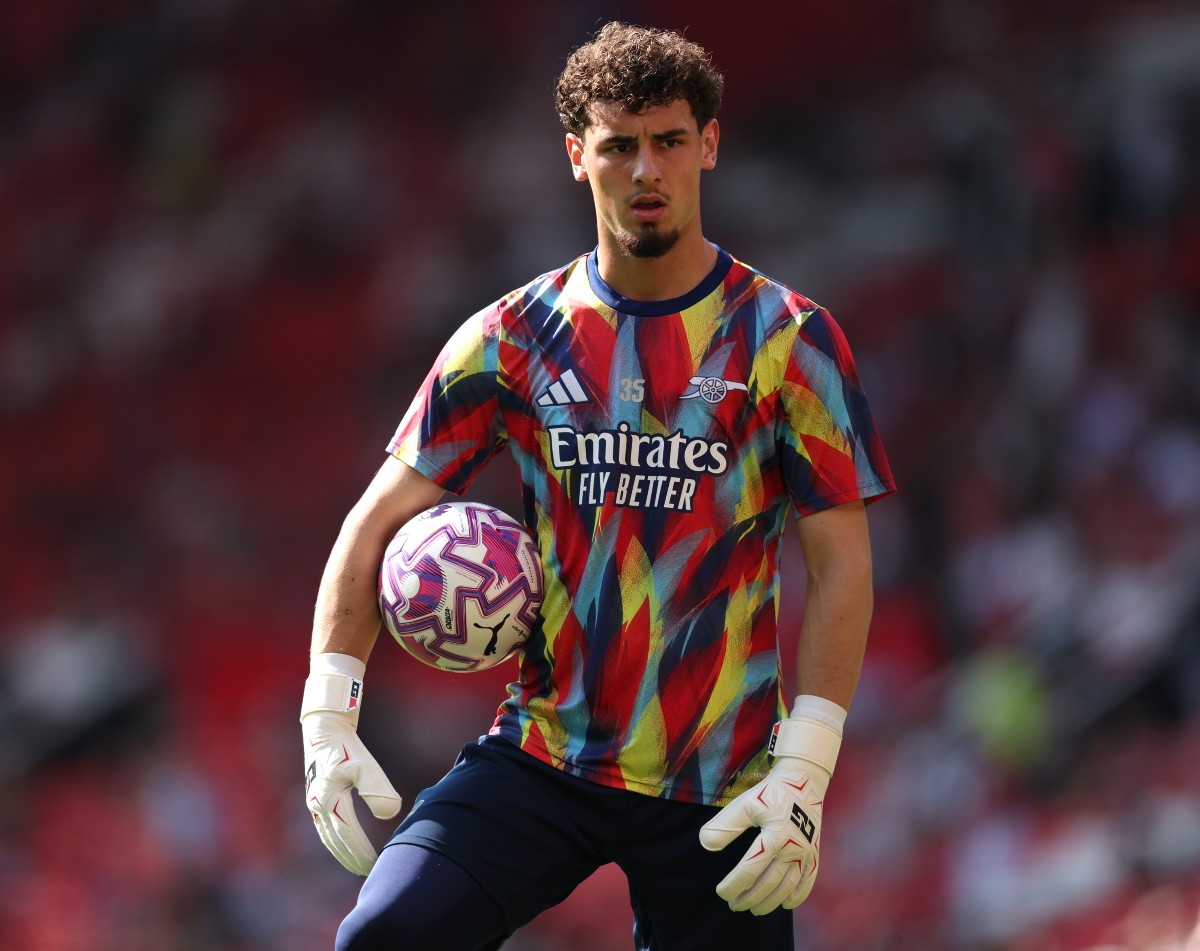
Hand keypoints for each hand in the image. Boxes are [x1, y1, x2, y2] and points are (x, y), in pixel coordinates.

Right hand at [301, 654, 401, 875]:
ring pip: (328, 835)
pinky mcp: (317, 794)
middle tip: (368, 872)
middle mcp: (317, 805)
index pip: (347, 836)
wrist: (325, 725)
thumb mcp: (364, 764)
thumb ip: (377, 789)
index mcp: (327, 801)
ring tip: (357, 863)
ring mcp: (314, 801)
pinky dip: (336, 838)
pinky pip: (326, 825)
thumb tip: (389, 814)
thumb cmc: (346, 745)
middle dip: (350, 858)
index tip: (374, 865)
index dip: (360, 853)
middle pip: (334, 841)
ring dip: (342, 851)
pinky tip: (346, 841)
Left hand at [699, 715, 840, 914]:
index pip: (750, 869)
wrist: (803, 780)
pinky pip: (808, 881)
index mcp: (774, 837)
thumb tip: (705, 844)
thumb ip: (725, 825)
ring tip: (754, 910)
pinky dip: (798, 896)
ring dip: (771, 902)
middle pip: (769, 883)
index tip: (721, 893)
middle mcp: (793, 849)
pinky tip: (785, 904)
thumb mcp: (744, 804)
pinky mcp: (814, 853)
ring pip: (788, 887)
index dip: (734, 884)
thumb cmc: (770, 792)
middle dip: (749, 898)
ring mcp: (806, 853)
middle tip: (733, 905)